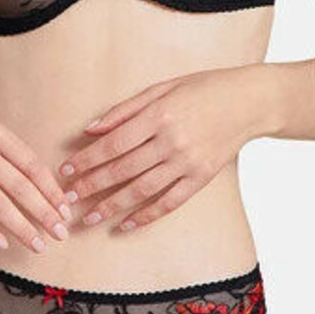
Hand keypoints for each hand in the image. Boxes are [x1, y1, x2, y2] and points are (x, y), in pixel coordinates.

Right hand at [0, 113, 72, 252]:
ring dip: (21, 226)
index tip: (66, 210)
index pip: (32, 165)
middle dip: (44, 212)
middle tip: (61, 234)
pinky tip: (2, 243)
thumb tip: (48, 191)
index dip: (51, 190)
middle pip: (19, 186)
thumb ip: (10, 156)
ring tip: (38, 244)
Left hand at [58, 66, 270, 230]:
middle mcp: (171, 141)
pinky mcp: (201, 178)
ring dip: (111, 206)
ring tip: (89, 218)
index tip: (65, 170)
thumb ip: (124, 110)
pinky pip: (169, 202)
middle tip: (67, 199)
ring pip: (141, 190)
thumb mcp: (161, 88)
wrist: (248, 102)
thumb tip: (90, 130)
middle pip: (122, 169)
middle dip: (91, 186)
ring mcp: (187, 162)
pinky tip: (126, 225)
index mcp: (158, 116)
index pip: (113, 144)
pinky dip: (146, 216)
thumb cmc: (202, 89)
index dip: (86, 159)